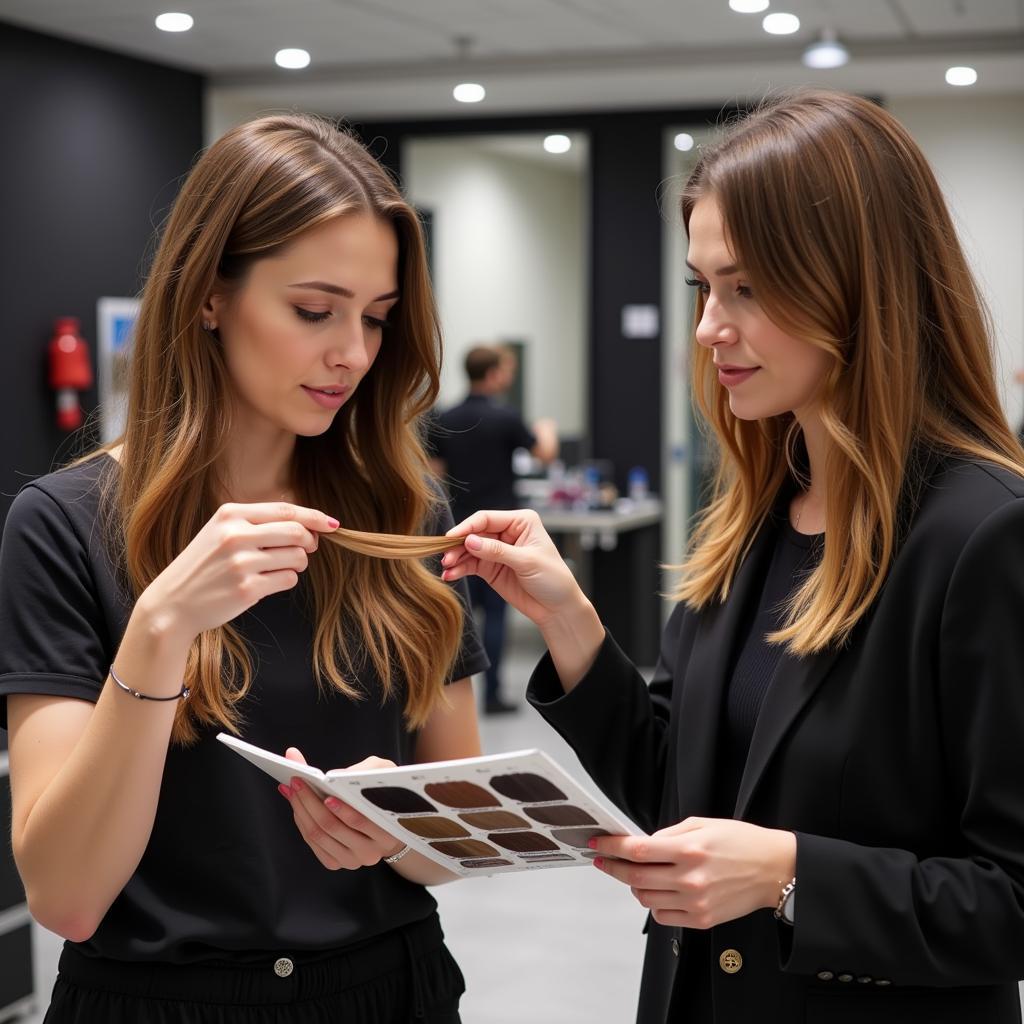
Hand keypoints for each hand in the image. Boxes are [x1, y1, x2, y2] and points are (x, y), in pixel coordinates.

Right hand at [135, 502, 337, 644]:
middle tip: (306, 550)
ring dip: (297, 564)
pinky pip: (288, 580)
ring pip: (297, 557)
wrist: (172, 604)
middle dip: (310, 542)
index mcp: (230, 515)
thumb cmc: (204, 567)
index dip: (314, 516)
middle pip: (297, 532)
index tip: (332, 524)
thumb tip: (310, 524)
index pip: (285, 510)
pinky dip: (286, 581)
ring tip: (277, 568)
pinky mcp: (247, 589)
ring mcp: (241, 563)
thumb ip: (259, 523)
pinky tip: (267, 583)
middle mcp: (235, 535)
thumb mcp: (221, 532)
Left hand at [279, 749, 405, 870]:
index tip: (324, 787)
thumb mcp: (386, 775)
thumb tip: (336, 776)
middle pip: (332, 827)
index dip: (341, 807)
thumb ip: (366, 772)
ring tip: (291, 790)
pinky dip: (302, 822)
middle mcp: (370, 852)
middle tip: (297, 781)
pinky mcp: (336, 863)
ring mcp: (351, 860)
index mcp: (388, 833)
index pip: (360, 820)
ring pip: (318, 835)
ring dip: (301, 810)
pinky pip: (313, 842)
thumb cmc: (386, 796)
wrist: (389, 826)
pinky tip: (298, 806)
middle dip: (310, 801)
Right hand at [440, 509, 586, 628]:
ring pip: (469, 549)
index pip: (487, 518)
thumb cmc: (553, 579)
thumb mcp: (527, 562)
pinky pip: (471, 565)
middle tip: (446, 557)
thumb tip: (470, 541)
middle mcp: (507, 532)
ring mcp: (497, 550)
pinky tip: (451, 575)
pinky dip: (460, 569)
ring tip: (447, 567)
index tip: (452, 537)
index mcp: (521, 522)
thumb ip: (497, 551)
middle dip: (459, 544)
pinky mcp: (491, 568)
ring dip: (456, 558)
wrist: (558, 608)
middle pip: (475, 533)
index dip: (468, 527)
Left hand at [592, 818, 796, 928]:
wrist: (773, 870)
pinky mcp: (701, 920)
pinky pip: (662, 915)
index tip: (597, 844)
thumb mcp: (703, 824)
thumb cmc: (740, 842)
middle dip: (612, 868)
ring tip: (638, 873)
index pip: (637, 851)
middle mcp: (690, 878)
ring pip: (645, 899)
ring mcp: (695, 902)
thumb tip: (641, 843)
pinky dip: (654, 903)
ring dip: (634, 886)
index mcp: (689, 849)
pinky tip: (660, 890)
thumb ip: (668, 834)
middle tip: (603, 860)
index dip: (611, 848)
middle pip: (635, 878)